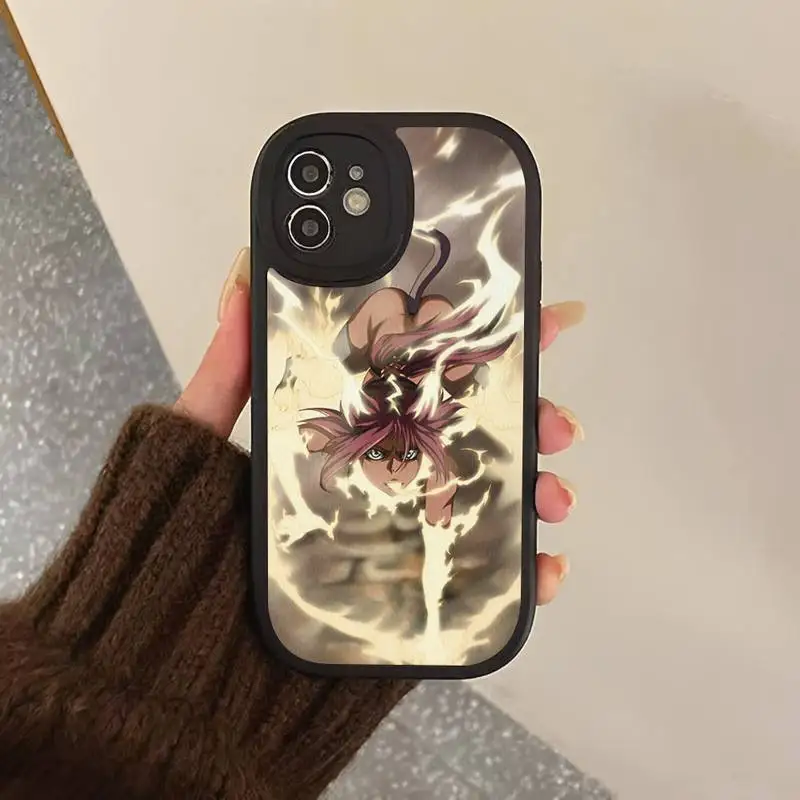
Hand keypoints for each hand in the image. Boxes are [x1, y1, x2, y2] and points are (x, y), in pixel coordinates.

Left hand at [175, 249, 584, 606]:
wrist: (182, 646)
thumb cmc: (191, 537)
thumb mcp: (201, 441)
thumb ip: (225, 371)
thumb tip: (240, 280)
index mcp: (358, 430)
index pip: (431, 378)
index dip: (492, 345)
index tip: (544, 319)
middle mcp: (392, 475)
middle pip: (483, 435)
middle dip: (535, 419)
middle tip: (557, 423)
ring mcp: (408, 533)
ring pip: (496, 502)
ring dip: (542, 491)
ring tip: (553, 496)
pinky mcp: (415, 592)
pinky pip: (485, 583)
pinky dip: (528, 578)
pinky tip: (546, 569)